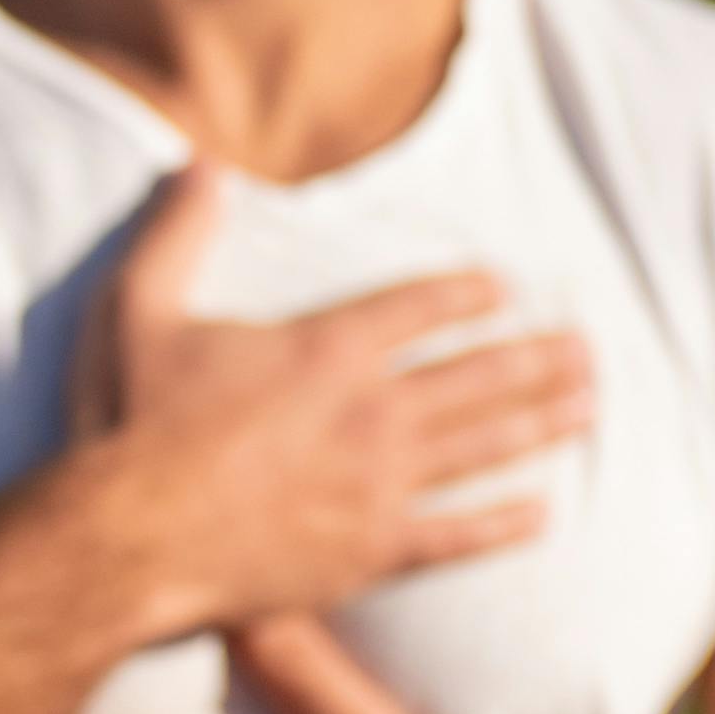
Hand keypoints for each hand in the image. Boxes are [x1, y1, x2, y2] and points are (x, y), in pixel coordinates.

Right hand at [63, 167, 585, 641]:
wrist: (126, 536)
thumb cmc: (128, 421)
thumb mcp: (137, 305)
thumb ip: (178, 232)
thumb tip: (201, 162)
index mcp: (324, 348)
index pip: (419, 307)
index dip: (467, 294)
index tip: (503, 288)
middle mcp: (370, 409)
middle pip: (476, 375)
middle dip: (536, 358)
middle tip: (587, 350)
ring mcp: (379, 484)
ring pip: (484, 446)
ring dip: (542, 423)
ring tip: (588, 407)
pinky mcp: (370, 551)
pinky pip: (458, 536)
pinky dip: (505, 524)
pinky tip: (543, 514)